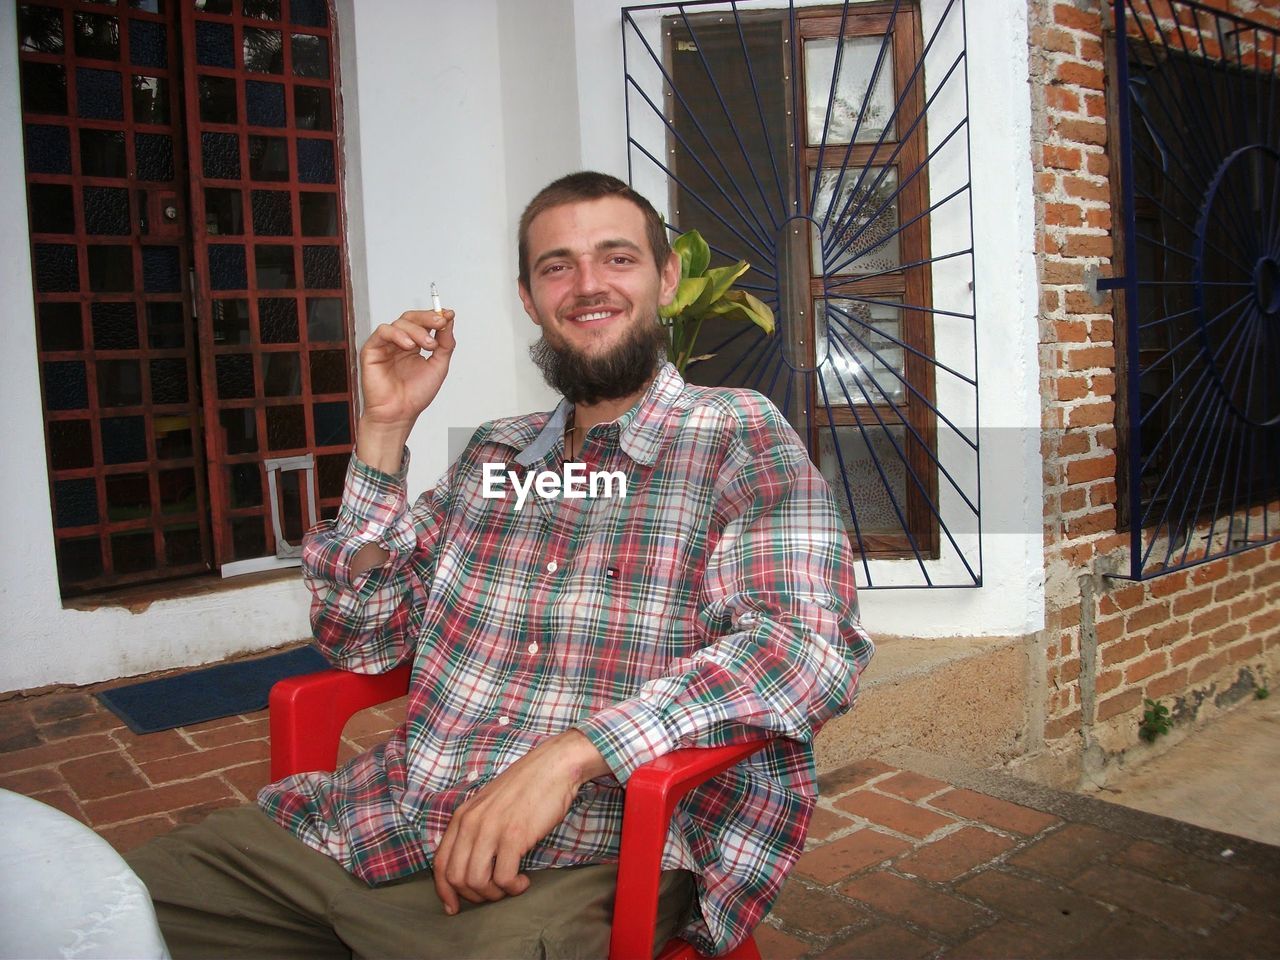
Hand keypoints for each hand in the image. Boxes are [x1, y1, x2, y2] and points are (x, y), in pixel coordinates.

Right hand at [355, 309, 454, 470]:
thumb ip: (445, 344)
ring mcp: (386, 345)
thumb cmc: (415, 395)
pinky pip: (383, 331)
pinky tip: (408, 346)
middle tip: (440, 322)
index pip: (424, 323)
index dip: (436, 316)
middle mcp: (399, 342)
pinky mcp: (372, 349)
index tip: (449, 315)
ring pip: (400, 322)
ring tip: (428, 345)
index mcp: (415, 345)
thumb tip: (449, 320)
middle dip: (428, 318)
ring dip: (417, 330)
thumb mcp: (439, 366)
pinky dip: (397, 334)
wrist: (400, 413)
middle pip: (412, 318)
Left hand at [433, 730, 608, 914]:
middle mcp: (471, 823)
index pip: (440, 864)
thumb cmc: (525, 788)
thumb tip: (468, 863)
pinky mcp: (514, 836)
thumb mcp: (487, 805)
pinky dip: (513, 888)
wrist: (553, 767)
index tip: (454, 907)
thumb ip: (474, 828)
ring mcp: (491, 829)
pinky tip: (524, 881)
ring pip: (477, 882)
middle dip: (474, 896)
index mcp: (462, 816)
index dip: (445, 891)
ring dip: (494, 894)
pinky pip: (504, 878)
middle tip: (494, 893)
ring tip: (510, 886)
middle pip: (456, 878)